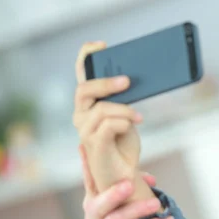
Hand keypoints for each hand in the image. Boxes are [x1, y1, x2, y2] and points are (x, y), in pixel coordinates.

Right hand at [73, 41, 142, 192]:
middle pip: (85, 89)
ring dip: (124, 110)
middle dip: (106, 83)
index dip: (86, 56)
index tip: (101, 45)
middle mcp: (80, 115)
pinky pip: (108, 125)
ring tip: (138, 117)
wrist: (125, 173)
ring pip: (101, 109)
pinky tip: (133, 126)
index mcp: (88, 104)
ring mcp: (84, 130)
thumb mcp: (127, 115)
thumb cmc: (124, 143)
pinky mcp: (94, 144)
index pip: (81, 75)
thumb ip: (124, 99)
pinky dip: (123, 123)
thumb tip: (133, 80)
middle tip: (127, 81)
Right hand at [80, 144, 173, 218]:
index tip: (84, 145)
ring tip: (156, 204)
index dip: (86, 165)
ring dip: (137, 211)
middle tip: (129, 184)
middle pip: (97, 205)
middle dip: (113, 194)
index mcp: (95, 205)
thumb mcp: (132, 208)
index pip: (89, 183)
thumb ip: (137, 190)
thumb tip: (149, 178)